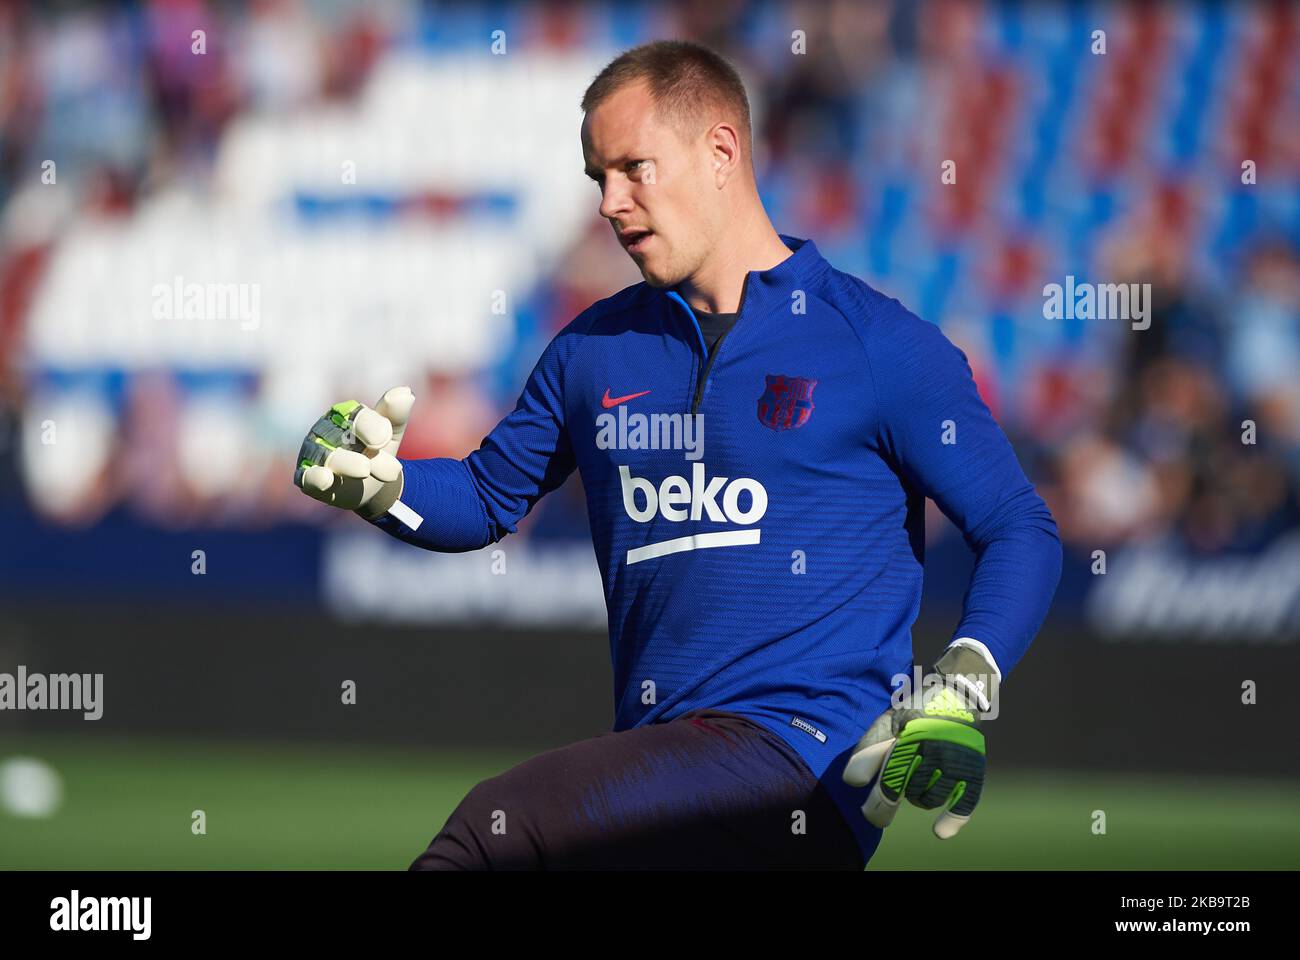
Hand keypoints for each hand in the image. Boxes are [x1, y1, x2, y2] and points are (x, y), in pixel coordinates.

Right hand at [294, 386, 414, 519]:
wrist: (372, 484)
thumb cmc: (378, 450)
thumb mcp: (391, 434)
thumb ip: (396, 415)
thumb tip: (406, 392)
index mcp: (345, 414)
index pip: (355, 416)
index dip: (370, 426)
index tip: (385, 438)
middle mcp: (325, 430)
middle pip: (340, 436)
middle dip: (365, 451)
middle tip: (390, 467)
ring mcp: (315, 454)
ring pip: (327, 456)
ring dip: (346, 463)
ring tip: (365, 470)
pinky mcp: (308, 478)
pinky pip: (308, 477)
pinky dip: (316, 478)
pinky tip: (326, 479)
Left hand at [842, 644, 996, 838]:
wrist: (957, 694)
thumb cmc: (914, 712)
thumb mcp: (888, 721)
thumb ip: (868, 749)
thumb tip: (851, 782)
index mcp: (910, 733)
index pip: (890, 775)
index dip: (877, 800)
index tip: (866, 811)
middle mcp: (935, 747)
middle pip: (905, 791)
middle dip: (885, 807)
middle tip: (876, 816)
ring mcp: (955, 760)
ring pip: (928, 799)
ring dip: (917, 798)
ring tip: (914, 781)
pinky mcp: (972, 769)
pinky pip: (965, 802)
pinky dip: (953, 820)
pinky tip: (940, 831)